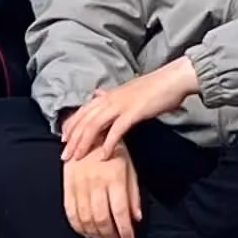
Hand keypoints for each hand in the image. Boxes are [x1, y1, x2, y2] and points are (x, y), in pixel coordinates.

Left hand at [60, 58, 198, 164]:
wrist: (174, 79)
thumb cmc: (154, 86)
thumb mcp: (128, 90)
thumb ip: (112, 95)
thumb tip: (98, 94)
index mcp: (108, 94)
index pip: (82, 111)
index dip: (71, 126)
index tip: (63, 140)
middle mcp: (110, 99)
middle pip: (84, 121)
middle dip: (72, 140)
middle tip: (64, 156)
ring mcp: (121, 105)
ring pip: (94, 126)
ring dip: (84, 143)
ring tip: (77, 158)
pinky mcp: (133, 113)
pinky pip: (116, 131)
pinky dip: (108, 144)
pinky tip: (103, 156)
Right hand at [62, 145, 142, 237]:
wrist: (89, 133)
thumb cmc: (114, 150)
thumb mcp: (130, 168)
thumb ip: (133, 194)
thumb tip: (136, 218)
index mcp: (114, 178)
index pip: (119, 211)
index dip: (124, 230)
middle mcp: (95, 183)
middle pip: (101, 218)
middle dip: (110, 236)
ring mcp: (79, 185)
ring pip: (85, 218)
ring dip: (95, 234)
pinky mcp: (67, 186)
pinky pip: (70, 212)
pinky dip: (78, 227)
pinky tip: (87, 233)